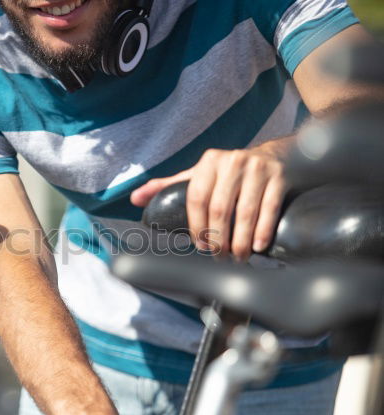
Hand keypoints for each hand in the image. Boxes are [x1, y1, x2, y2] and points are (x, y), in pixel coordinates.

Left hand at [130, 146, 286, 259]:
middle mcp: (232, 161)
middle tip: (220, 257)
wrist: (276, 157)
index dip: (197, 226)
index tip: (200, 246)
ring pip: (245, 212)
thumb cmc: (231, 173)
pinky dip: (262, 231)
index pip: (196, 198)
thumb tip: (135, 199)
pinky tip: (258, 246)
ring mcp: (257, 168)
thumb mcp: (201, 175)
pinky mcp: (279, 176)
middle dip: (218, 239)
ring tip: (238, 257)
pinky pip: (269, 208)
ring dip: (240, 241)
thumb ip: (169, 187)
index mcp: (209, 162)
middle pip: (220, 208)